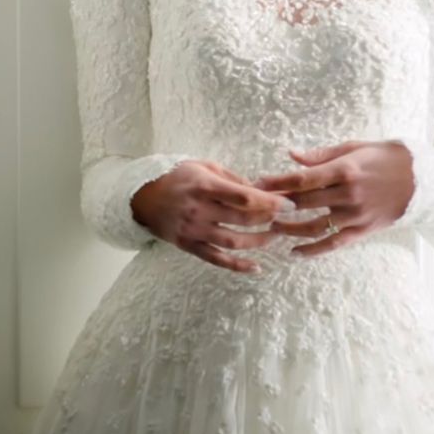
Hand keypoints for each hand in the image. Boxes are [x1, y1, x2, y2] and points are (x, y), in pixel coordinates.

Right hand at [130, 160, 296, 272]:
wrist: (143, 196)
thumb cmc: (178, 177)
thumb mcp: (204, 167)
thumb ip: (232, 178)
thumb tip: (261, 189)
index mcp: (204, 186)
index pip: (244, 197)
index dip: (270, 202)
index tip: (289, 204)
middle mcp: (199, 209)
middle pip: (242, 219)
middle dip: (268, 219)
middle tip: (286, 218)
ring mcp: (193, 230)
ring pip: (233, 241)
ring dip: (258, 242)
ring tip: (274, 237)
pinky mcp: (189, 245)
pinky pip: (216, 259)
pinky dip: (237, 266)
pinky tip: (256, 267)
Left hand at [252, 140, 414, 254]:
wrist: (422, 180)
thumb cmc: (384, 158)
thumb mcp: (354, 148)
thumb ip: (321, 155)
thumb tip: (291, 155)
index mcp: (344, 170)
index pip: (302, 179)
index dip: (277, 182)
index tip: (257, 183)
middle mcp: (348, 195)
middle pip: (303, 203)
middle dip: (276, 204)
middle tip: (256, 206)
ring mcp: (355, 215)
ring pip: (313, 227)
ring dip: (289, 229)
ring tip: (271, 227)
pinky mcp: (362, 230)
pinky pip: (333, 244)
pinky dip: (312, 250)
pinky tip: (294, 252)